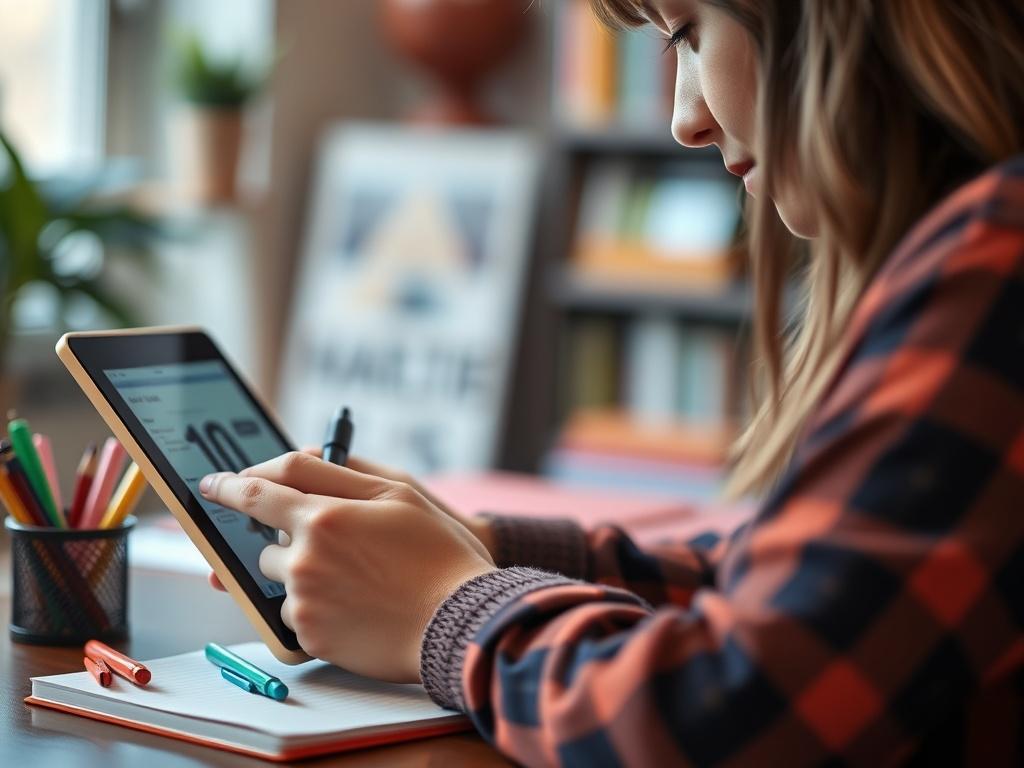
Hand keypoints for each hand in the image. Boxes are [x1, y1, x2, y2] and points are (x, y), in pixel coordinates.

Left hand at [199, 451, 495, 681]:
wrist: (458, 622)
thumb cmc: (436, 552)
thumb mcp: (397, 493)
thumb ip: (338, 472)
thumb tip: (293, 462)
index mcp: (323, 516)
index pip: (254, 492)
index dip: (227, 485)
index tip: (211, 484)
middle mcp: (304, 559)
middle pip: (267, 540)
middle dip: (292, 538)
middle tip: (341, 546)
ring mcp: (304, 601)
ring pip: (281, 578)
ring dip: (303, 572)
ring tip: (357, 579)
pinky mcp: (310, 636)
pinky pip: (295, 614)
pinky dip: (317, 606)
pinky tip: (357, 605)